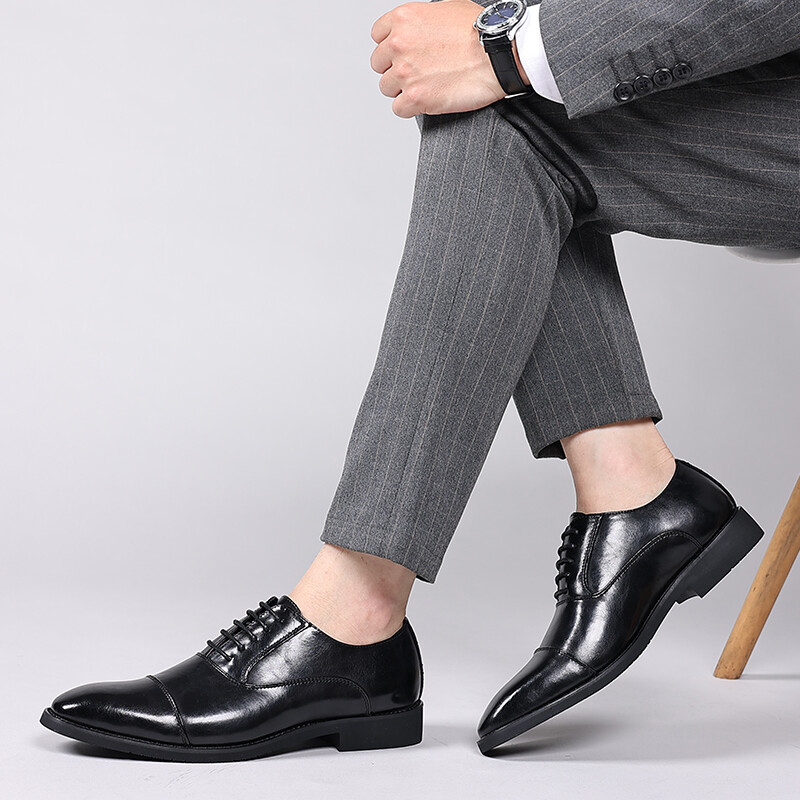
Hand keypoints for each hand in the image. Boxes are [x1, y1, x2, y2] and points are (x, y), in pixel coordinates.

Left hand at [370, 0, 516, 117]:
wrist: (497, 54)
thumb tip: (415, 33)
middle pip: (379, 64)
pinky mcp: (415, 98)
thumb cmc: (480, 32)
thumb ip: (420, 23)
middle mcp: (399, 44)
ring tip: (425, 87)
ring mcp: (405, 73)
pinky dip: (410, 108)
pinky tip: (426, 101)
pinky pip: (398, 109)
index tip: (401, 54)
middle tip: (416, 73)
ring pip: (386, 88)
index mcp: (403, 19)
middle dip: (395, 69)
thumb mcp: (444, 10)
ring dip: (402, 90)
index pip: (377, 36)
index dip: (391, 47)